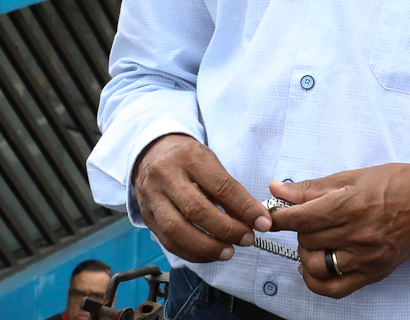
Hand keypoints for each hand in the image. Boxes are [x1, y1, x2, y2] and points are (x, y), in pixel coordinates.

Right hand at [132, 133, 272, 262]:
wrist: (152, 154)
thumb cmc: (188, 159)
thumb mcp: (211, 163)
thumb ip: (230, 191)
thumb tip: (254, 219)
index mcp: (189, 157)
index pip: (221, 186)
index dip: (244, 207)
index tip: (263, 222)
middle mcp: (166, 176)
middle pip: (196, 209)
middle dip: (225, 229)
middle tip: (247, 239)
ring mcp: (152, 197)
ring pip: (177, 229)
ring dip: (206, 246)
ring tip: (229, 252)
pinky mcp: (146, 216)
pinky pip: (167, 242)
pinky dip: (191, 252)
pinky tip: (209, 255)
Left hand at [266, 162, 409, 298]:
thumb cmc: (396, 183)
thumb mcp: (354, 176)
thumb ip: (313, 187)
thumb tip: (277, 190)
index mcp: (353, 205)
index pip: (302, 218)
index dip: (281, 217)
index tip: (273, 216)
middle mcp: (360, 234)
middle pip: (307, 241)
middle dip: (299, 230)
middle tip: (306, 220)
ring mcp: (368, 257)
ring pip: (316, 266)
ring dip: (307, 253)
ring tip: (315, 241)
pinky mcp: (375, 273)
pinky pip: (335, 289)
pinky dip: (316, 282)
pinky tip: (314, 267)